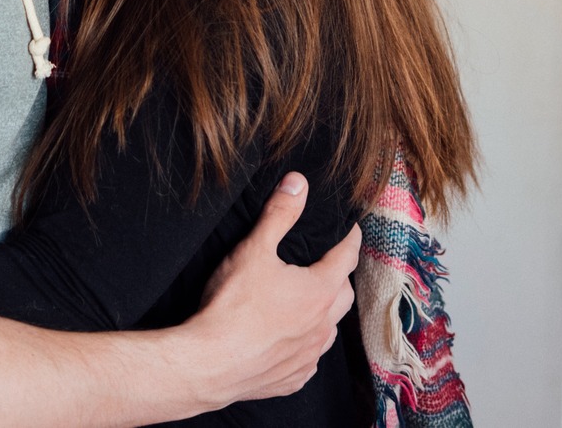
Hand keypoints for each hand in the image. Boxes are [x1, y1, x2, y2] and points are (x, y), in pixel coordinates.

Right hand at [189, 172, 360, 404]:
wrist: (211, 363)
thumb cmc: (233, 305)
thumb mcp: (254, 249)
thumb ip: (279, 214)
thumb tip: (299, 183)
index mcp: (320, 290)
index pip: (346, 256)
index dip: (350, 239)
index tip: (351, 230)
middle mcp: (322, 326)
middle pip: (344, 294)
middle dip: (340, 276)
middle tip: (329, 264)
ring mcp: (309, 356)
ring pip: (330, 330)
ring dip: (325, 313)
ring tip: (309, 302)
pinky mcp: (293, 378)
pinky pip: (309, 359)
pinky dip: (305, 345)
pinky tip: (290, 341)